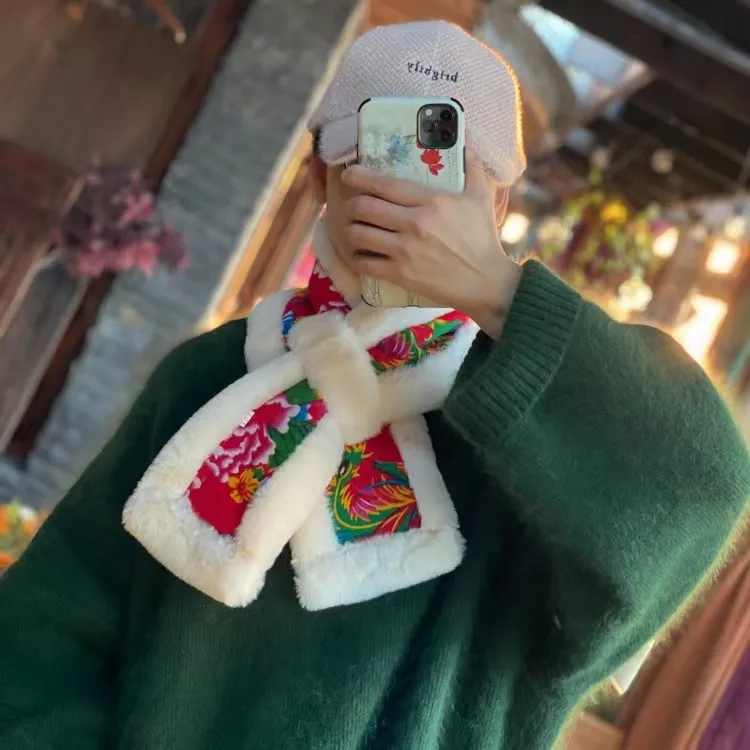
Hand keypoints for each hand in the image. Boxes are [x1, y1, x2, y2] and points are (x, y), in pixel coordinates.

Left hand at [341, 149, 521, 337]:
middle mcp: (414, 224)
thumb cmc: (482, 238)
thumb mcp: (480, 197)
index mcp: (431, 201)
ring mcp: (405, 251)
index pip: (385, 184)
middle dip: (351, 204)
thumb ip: (471, 164)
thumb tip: (464, 133)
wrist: (485, 282)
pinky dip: (356, 258)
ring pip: (358, 234)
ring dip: (351, 230)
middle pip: (364, 207)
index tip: (349, 175)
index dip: (360, 177)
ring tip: (354, 229)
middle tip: (351, 206)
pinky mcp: (401, 275)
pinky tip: (359, 254)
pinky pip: (364, 263)